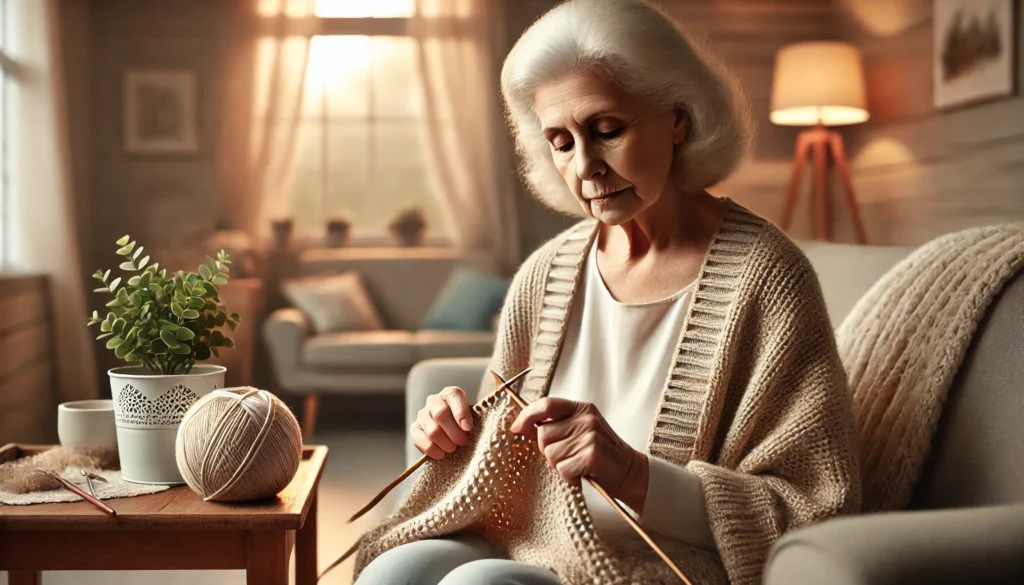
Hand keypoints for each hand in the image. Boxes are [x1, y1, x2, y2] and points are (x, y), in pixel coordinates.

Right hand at [411, 386, 473, 459]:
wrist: (452, 435)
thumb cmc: (466, 425)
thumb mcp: (473, 417)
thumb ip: (477, 418)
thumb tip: (473, 428)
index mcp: (450, 394)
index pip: (454, 396)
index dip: (461, 413)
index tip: (468, 428)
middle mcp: (434, 401)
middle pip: (441, 414)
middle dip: (455, 432)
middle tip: (464, 442)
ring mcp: (422, 415)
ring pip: (432, 431)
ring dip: (446, 444)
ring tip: (454, 449)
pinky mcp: (415, 430)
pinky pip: (421, 441)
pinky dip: (433, 451)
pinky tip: (442, 454)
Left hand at [510, 398, 648, 512]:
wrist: (630, 472)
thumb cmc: (600, 453)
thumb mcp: (581, 429)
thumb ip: (557, 423)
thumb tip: (520, 425)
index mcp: (582, 408)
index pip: (546, 404)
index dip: (527, 416)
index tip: (516, 429)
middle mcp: (586, 419)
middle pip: (543, 434)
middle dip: (548, 450)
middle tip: (568, 456)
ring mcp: (589, 436)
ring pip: (550, 454)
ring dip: (560, 465)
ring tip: (577, 464)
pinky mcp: (591, 455)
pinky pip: (562, 469)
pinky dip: (569, 477)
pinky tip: (582, 474)